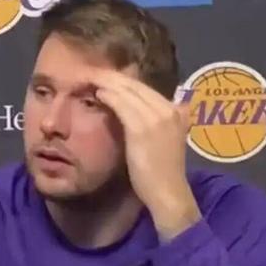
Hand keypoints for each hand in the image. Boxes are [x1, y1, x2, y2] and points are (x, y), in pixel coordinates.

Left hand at [90, 67, 201, 240]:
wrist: (168, 193)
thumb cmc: (161, 175)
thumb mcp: (164, 144)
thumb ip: (157, 127)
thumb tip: (139, 118)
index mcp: (177, 111)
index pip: (145, 88)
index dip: (123, 80)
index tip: (105, 77)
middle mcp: (169, 109)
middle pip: (136, 84)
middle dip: (111, 76)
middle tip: (91, 72)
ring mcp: (157, 117)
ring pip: (127, 90)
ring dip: (106, 82)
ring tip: (89, 78)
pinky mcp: (142, 127)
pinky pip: (122, 104)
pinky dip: (108, 95)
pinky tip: (96, 92)